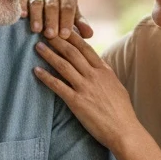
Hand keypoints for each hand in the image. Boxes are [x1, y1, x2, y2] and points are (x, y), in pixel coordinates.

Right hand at [20, 0, 93, 38]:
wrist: (43, 8)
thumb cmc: (61, 17)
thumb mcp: (72, 20)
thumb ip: (80, 26)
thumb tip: (89, 34)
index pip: (68, 7)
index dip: (67, 21)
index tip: (65, 35)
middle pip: (52, 6)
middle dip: (52, 21)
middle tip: (51, 35)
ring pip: (37, 3)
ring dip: (37, 16)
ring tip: (36, 30)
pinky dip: (22, 7)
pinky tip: (22, 17)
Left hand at [33, 31, 140, 151]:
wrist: (124, 131)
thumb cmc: (122, 112)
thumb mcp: (116, 87)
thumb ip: (105, 74)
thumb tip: (98, 66)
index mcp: (104, 71)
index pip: (86, 48)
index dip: (72, 36)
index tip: (62, 27)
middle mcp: (94, 76)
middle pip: (72, 52)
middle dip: (57, 40)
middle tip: (45, 31)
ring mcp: (85, 88)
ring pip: (63, 65)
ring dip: (49, 54)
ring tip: (37, 46)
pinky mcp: (77, 102)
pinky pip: (58, 86)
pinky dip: (46, 77)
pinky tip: (36, 70)